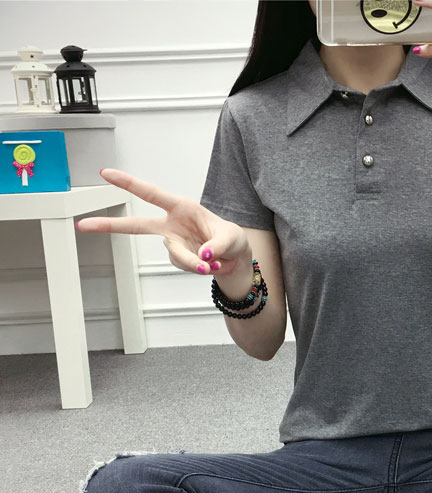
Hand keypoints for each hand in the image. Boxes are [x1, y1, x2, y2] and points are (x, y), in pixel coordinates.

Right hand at [76, 168, 251, 275]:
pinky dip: (199, 268)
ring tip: (214, 262)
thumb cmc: (231, 237)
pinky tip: (210, 265)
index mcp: (181, 207)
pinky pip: (185, 265)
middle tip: (83, 224)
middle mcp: (172, 224)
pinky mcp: (178, 258)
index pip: (151, 193)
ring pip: (176, 255)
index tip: (105, 173)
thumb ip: (216, 246)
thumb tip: (202, 257)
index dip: (128, 183)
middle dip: (109, 225)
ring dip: (194, 262)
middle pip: (136, 225)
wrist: (235, 257)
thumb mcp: (231, 237)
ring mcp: (173, 243)